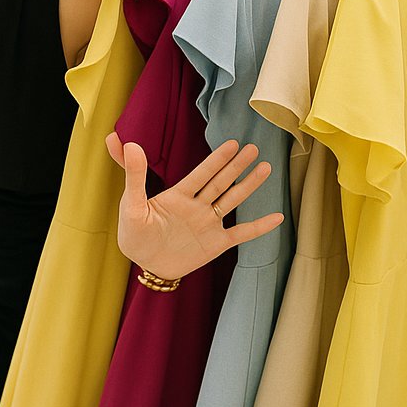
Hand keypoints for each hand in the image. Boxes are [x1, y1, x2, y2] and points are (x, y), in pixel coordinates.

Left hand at [109, 132, 283, 281]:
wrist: (144, 262)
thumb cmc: (134, 232)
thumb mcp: (131, 204)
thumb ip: (133, 175)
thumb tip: (128, 144)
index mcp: (178, 195)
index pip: (201, 174)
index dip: (216, 160)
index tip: (232, 143)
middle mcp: (197, 206)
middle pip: (220, 182)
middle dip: (236, 166)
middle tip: (254, 148)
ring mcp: (208, 223)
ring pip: (232, 201)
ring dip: (249, 186)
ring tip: (265, 167)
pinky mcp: (216, 244)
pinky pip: (241, 234)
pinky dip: (259, 227)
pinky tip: (278, 218)